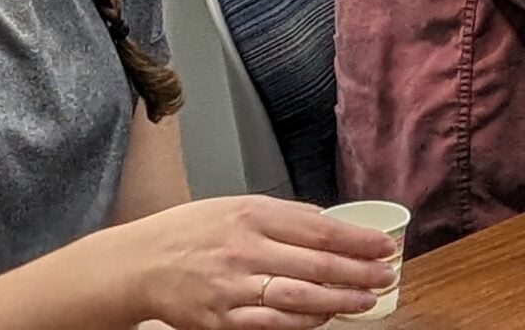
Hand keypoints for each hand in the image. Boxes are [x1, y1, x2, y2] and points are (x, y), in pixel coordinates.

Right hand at [113, 195, 394, 329]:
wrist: (137, 264)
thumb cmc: (190, 230)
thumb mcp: (238, 206)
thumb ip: (285, 216)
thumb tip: (330, 224)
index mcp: (253, 216)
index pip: (320, 228)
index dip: (358, 241)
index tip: (384, 247)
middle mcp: (243, 251)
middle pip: (315, 265)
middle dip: (358, 274)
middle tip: (386, 277)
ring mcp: (230, 289)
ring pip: (297, 299)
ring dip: (337, 302)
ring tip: (365, 301)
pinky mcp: (217, 321)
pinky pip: (268, 326)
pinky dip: (301, 325)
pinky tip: (323, 319)